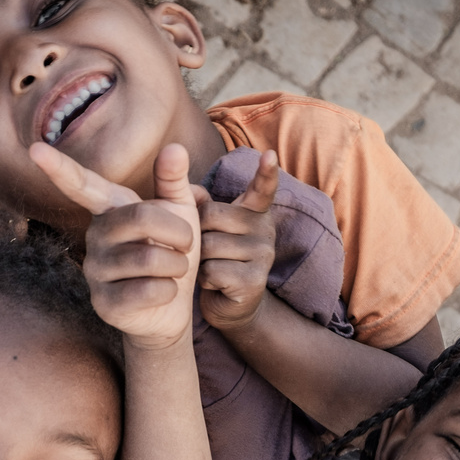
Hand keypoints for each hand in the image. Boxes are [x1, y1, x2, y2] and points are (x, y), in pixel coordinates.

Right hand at [30, 142, 200, 350]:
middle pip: (141, 217)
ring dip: (177, 266)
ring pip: (150, 258)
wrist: (173, 308)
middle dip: (179, 232)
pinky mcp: (103, 303)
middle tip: (186, 246)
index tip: (34, 149)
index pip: (83, 185)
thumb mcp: (180, 212)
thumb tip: (174, 147)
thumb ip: (173, 181)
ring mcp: (94, 271)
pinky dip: (170, 291)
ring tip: (173, 271)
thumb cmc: (173, 252)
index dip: (59, 168)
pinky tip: (163, 293)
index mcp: (109, 209)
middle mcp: (94, 236)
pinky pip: (148, 290)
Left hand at [197, 149, 279, 331]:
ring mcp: (263, 256)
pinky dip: (204, 281)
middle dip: (198, 234)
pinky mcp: (255, 281)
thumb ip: (199, 203)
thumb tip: (190, 190)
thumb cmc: (217, 258)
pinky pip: (212, 272)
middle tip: (209, 251)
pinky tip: (215, 284)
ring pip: (208, 247)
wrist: (229, 305)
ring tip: (212, 268)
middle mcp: (265, 230)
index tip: (270, 155)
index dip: (267, 172)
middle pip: (211, 217)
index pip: (263, 189)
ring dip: (199, 261)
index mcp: (254, 212)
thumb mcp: (208, 228)